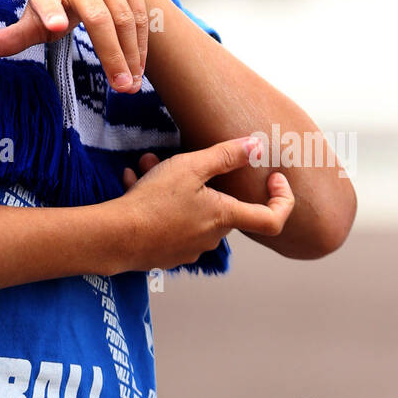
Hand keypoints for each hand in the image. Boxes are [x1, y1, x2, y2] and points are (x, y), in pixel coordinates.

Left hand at [0, 0, 148, 92]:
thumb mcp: (36, 16)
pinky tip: (138, 67)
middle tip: (122, 88)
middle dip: (111, 55)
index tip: (55, 27)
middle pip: (98, 18)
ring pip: (125, 19)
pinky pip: (141, 14)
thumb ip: (16, 35)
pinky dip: (141, 44)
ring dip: (131, 55)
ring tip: (131, 84)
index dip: (50, 13)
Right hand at [117, 137, 294, 271]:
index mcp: (225, 217)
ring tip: (145, 167)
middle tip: (174, 159)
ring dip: (172, 186)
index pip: (272, 219)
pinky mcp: (166, 252)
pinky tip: (134, 183)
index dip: (282, 199)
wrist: (115, 237)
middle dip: (201, 178)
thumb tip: (257, 145)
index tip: (274, 179)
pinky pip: (170, 221)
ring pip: (190, 209)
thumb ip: (225, 155)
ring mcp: (188, 248)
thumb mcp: (190, 167)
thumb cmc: (155, 202)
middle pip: (220, 205)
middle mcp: (211, 237)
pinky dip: (158, 202)